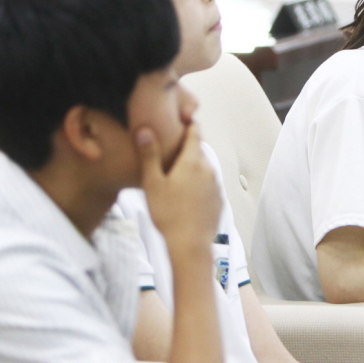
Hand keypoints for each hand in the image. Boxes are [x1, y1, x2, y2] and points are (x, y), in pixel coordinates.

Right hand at [136, 123, 219, 262]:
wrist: (190, 245)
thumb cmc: (168, 214)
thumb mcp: (152, 183)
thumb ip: (149, 155)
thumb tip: (145, 130)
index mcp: (192, 162)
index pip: (195, 133)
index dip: (189, 123)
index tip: (185, 117)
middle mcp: (208, 170)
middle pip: (199, 151)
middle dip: (188, 147)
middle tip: (174, 146)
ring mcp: (216, 186)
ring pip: (204, 169)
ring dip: (194, 167)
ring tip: (178, 172)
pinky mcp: (218, 200)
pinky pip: (209, 185)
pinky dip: (200, 183)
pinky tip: (187, 194)